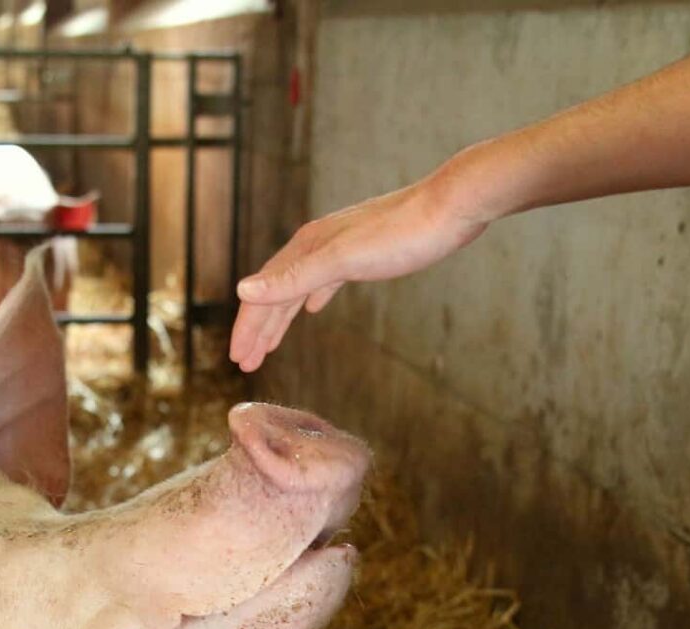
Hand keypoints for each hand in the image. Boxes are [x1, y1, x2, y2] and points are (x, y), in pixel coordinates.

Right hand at [229, 176, 487, 371]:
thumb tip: (243, 290)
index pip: (264, 293)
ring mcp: (340, 248)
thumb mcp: (342, 261)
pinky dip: (312, 298)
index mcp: (307, 247)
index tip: (237, 358)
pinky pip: (325, 281)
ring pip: (299, 288)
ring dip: (281, 318)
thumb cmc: (402, 234)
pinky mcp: (364, 254)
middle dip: (258, 328)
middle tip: (244, 362)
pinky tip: (314, 308)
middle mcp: (317, 245)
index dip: (248, 327)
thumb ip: (294, 278)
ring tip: (269, 345)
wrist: (453, 205)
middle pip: (277, 292)